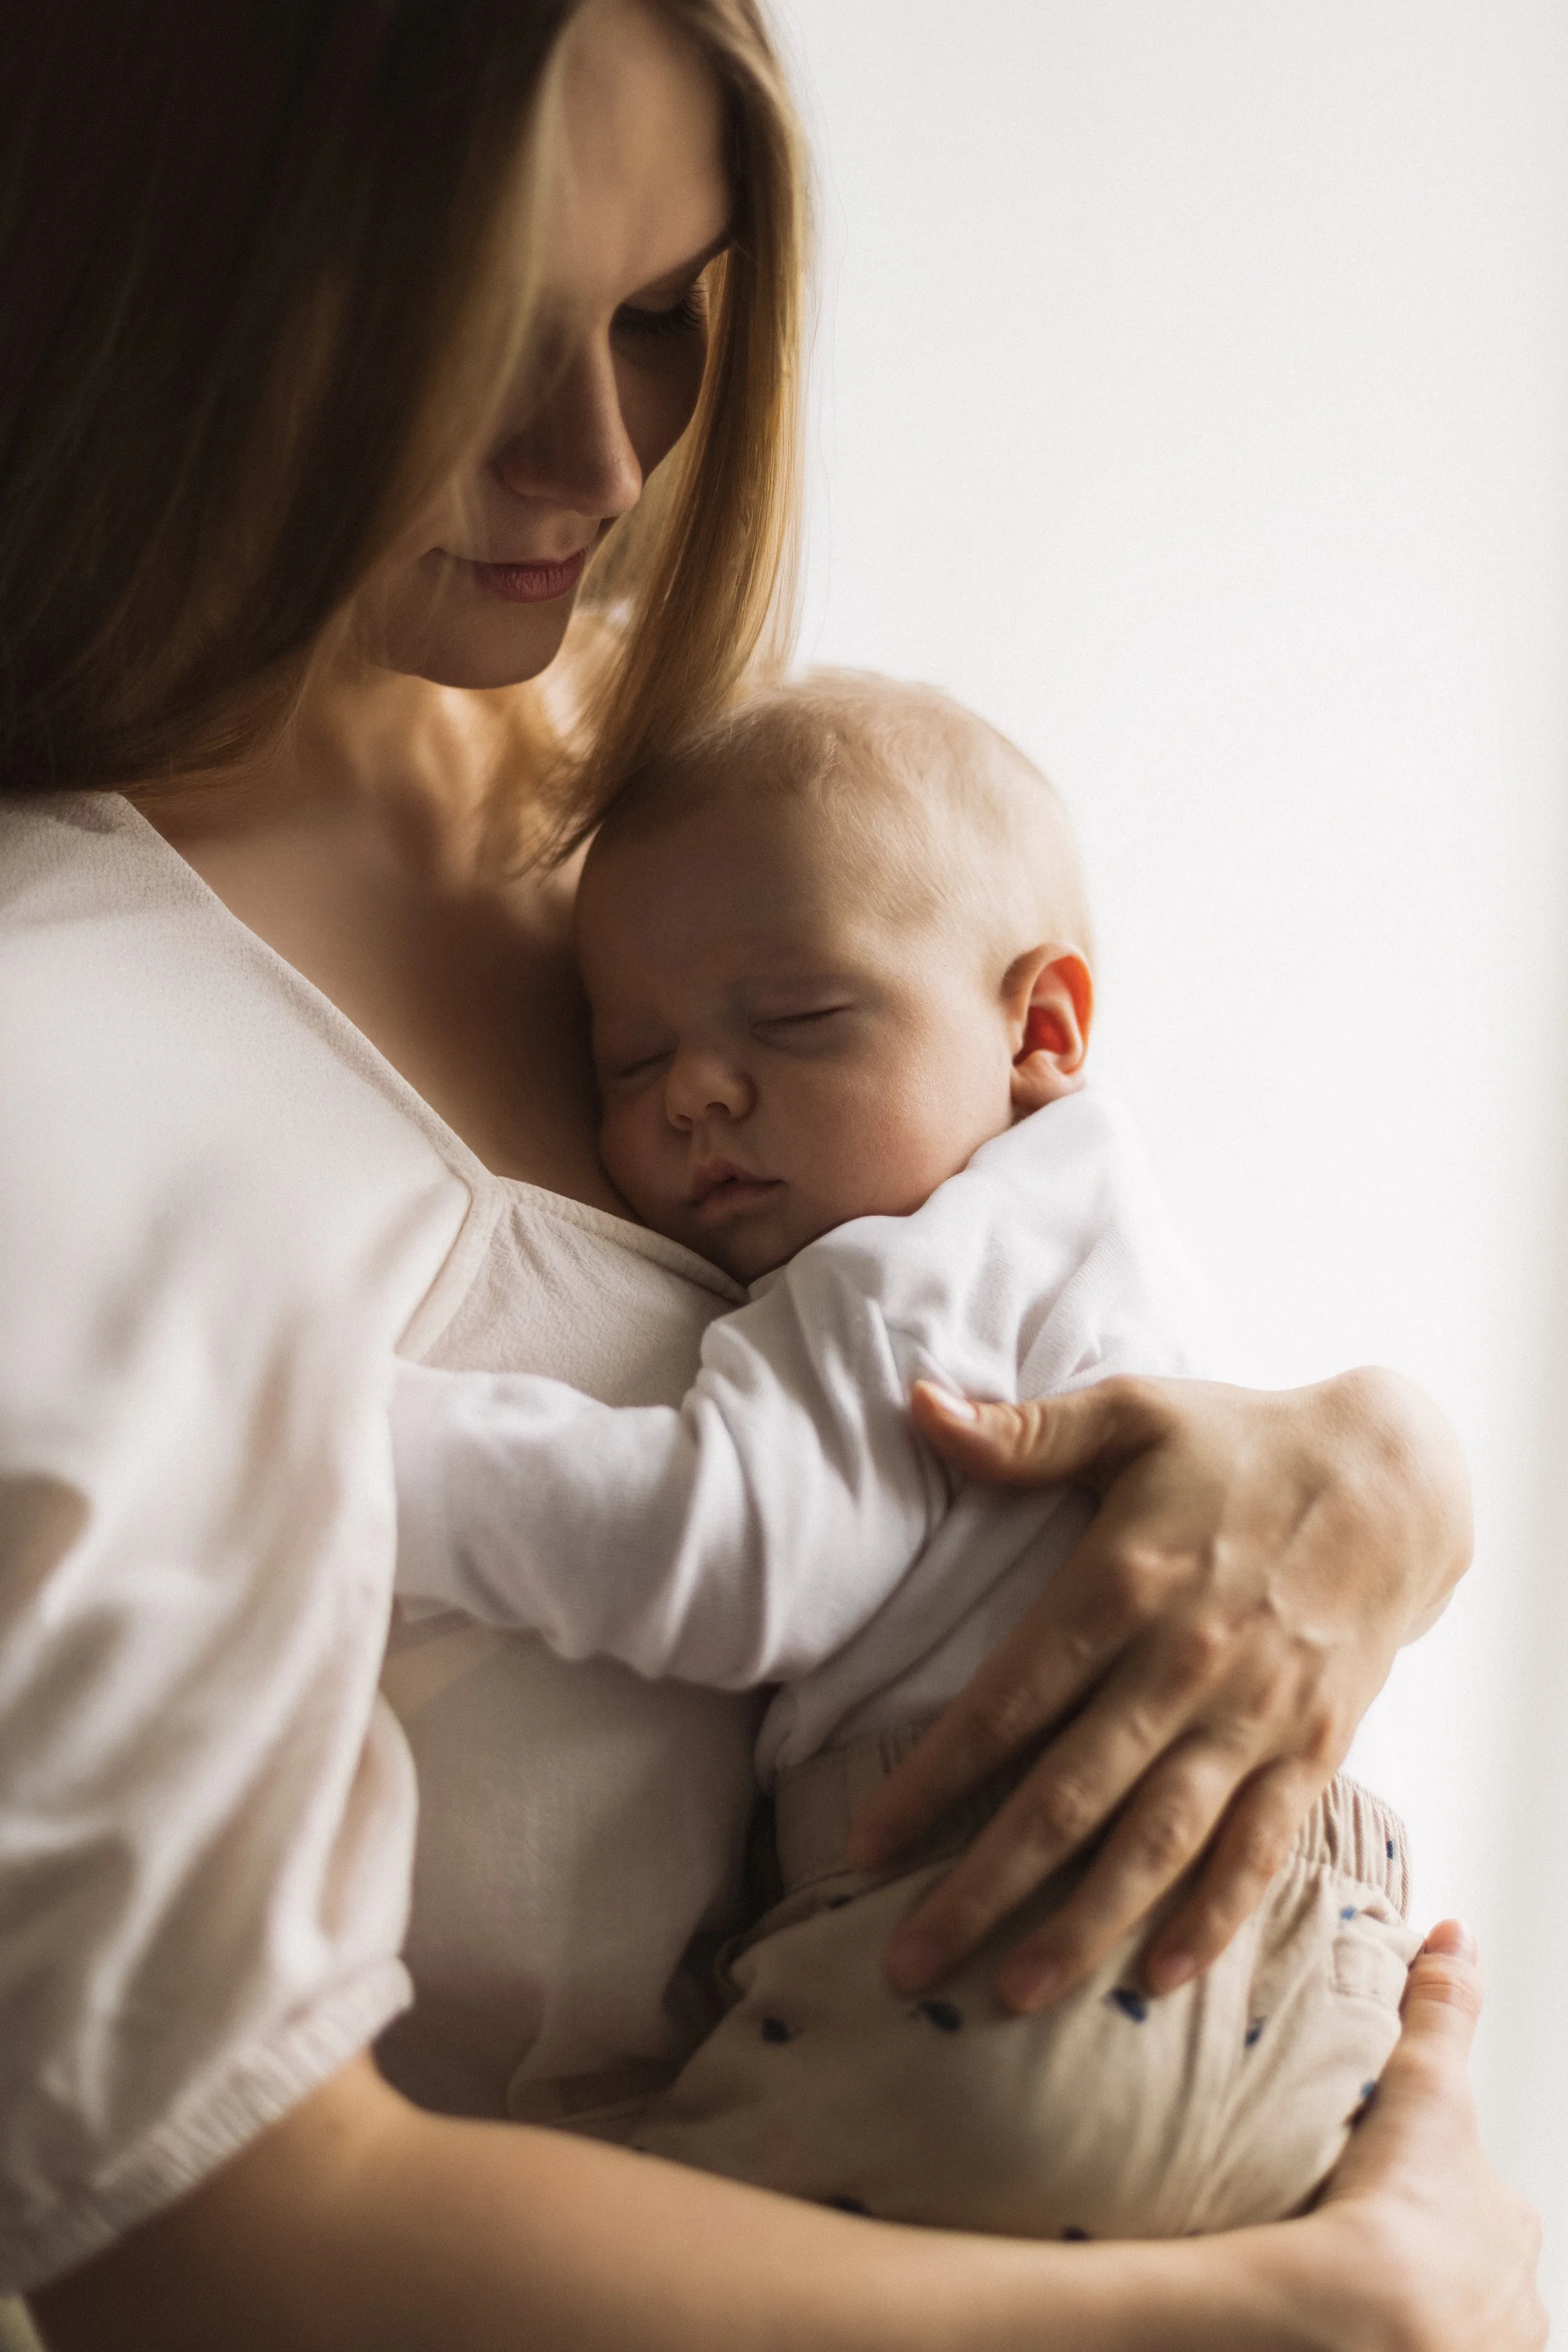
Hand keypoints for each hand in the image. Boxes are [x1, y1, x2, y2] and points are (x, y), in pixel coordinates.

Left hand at [847, 1367, 1470, 2006]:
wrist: (1394, 1480)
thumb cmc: (1241, 1443)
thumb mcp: (1131, 1413)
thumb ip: (1022, 1433)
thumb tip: (916, 1405)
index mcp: (1122, 1585)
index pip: (1004, 1705)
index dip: (930, 1783)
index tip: (864, 1847)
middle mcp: (1182, 1667)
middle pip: (1065, 1800)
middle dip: (980, 1890)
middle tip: (905, 1964)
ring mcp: (1251, 1719)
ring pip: (1154, 1846)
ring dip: (1081, 1928)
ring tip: (1010, 1997)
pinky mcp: (1311, 1750)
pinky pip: (1256, 1850)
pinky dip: (1210, 1920)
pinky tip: (1156, 1979)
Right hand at [1269, 1923, 1544, 2351]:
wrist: (1367, 2318)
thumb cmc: (1396, 2205)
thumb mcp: (1423, 2089)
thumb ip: (1439, 2011)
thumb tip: (1456, 1933)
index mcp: (1509, 2226)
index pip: (1481, 2200)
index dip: (1435, 2185)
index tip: (1385, 2186)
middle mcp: (1514, 2299)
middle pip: (1470, 2266)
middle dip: (1428, 2254)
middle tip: (1359, 2239)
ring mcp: (1484, 2351)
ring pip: (1455, 2324)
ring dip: (1418, 2308)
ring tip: (1352, 2294)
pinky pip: (1427, 2348)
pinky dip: (1408, 2337)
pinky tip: (1357, 2330)